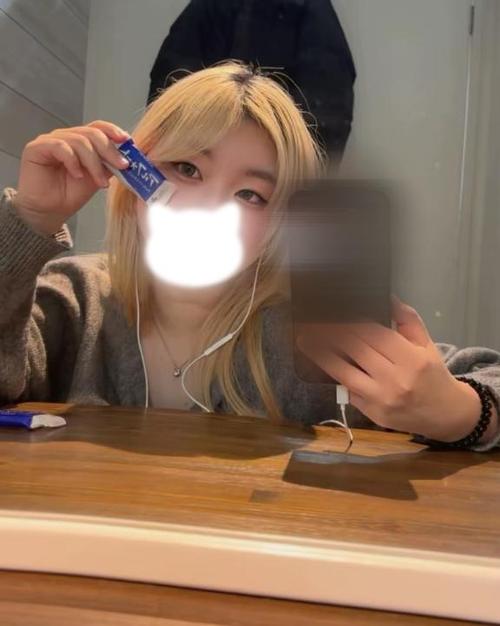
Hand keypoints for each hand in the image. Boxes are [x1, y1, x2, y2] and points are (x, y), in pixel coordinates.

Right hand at [14, 120, 129, 234]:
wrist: (50, 211)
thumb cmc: (70, 194)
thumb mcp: (97, 178)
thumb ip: (109, 165)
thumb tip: (128, 158)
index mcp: (81, 141)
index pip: (98, 127)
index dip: (113, 131)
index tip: (128, 141)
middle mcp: (66, 137)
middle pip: (92, 133)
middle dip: (110, 151)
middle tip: (122, 166)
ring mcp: (51, 140)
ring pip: (79, 141)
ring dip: (94, 163)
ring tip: (100, 182)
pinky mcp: (37, 148)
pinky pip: (60, 147)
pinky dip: (73, 161)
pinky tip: (78, 175)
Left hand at [297, 296, 487, 441]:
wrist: (446, 414)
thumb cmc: (432, 374)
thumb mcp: (426, 343)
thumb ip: (406, 319)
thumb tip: (387, 296)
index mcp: (411, 358)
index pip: (373, 333)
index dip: (349, 321)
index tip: (332, 312)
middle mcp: (395, 379)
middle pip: (355, 349)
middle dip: (331, 333)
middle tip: (312, 321)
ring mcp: (382, 399)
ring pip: (344, 371)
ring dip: (321, 354)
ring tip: (304, 339)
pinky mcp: (373, 414)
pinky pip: (348, 391)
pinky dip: (335, 375)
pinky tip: (321, 362)